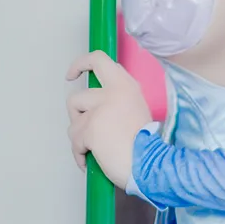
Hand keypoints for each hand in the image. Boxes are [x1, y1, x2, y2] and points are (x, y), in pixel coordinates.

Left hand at [67, 51, 152, 188]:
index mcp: (125, 85)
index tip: (72, 76)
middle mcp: (112, 93)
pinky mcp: (90, 129)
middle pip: (76, 96)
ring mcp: (99, 111)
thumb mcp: (137, 108)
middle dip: (75, 114)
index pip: (98, 60)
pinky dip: (80, 154)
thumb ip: (117, 98)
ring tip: (96, 150)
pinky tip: (91, 160)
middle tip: (81, 124)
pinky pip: (75, 141)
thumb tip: (95, 105)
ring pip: (74, 123)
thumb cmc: (146, 144)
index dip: (80, 65)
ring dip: (80, 139)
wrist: (152, 163)